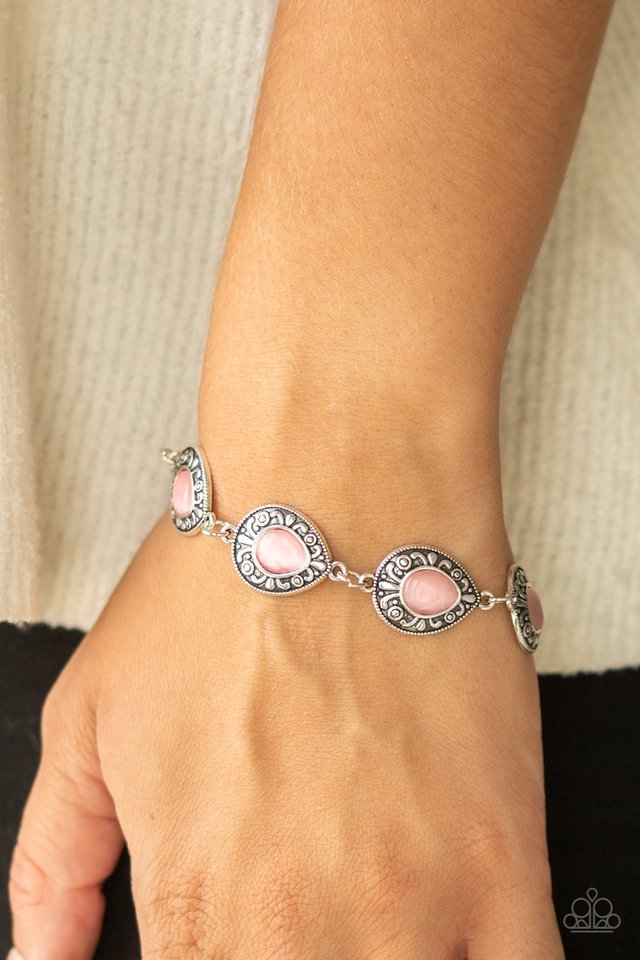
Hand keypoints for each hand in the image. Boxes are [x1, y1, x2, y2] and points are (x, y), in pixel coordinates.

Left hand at [9, 510, 562, 958]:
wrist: (342, 495)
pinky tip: (454, 944)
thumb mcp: (89, 717)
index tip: (231, 939)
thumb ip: (53, 863)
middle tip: (300, 911)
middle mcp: (300, 927)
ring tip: (371, 918)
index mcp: (194, 905)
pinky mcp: (504, 861)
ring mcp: (414, 904)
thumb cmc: (223, 586)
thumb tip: (36, 958)